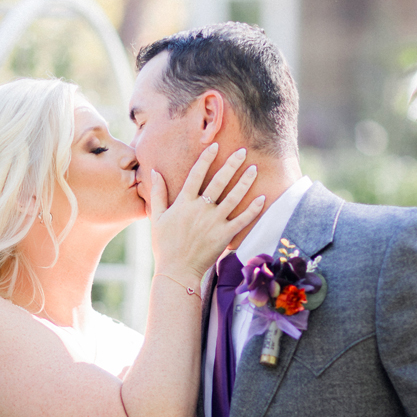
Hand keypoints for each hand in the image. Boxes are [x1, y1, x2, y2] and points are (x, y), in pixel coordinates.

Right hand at [149, 142, 263, 284]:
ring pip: (234, 197)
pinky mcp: (225, 235)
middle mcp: (200, 209)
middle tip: (242, 151)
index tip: (215, 146)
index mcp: (184, 203)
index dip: (206, 158)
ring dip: (245, 181)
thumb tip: (154, 171)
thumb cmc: (164, 245)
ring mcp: (214, 222)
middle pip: (219, 181)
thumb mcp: (157, 218)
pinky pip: (242, 219)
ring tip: (254, 168)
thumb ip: (157, 193)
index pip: (196, 174)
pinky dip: (253, 209)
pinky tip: (262, 197)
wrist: (177, 271)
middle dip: (231, 164)